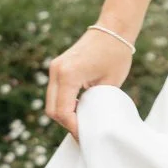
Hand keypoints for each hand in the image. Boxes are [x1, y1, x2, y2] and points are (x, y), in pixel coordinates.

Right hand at [45, 26, 134, 140]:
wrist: (113, 29)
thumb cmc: (116, 55)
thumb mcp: (109, 84)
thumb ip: (96, 104)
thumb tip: (90, 123)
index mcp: (69, 75)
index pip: (63, 112)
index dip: (74, 128)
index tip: (87, 137)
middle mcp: (57, 71)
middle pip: (52, 110)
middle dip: (67, 124)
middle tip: (84, 134)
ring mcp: (55, 68)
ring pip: (51, 102)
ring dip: (64, 114)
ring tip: (82, 124)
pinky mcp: (58, 67)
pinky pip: (55, 93)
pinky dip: (64, 104)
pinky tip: (79, 110)